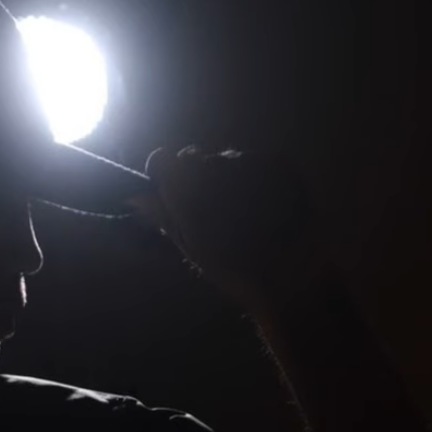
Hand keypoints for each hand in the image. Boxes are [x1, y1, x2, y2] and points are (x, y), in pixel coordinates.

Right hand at [133, 146, 325, 304]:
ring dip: (227, 179)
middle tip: (210, 212)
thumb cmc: (235, 269)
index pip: (162, 160)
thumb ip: (163, 215)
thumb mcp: (191, 248)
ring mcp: (252, 160)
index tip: (170, 196)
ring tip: (242, 214)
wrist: (295, 273)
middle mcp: (217, 163)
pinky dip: (256, 179)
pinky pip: (257, 163)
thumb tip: (136, 198)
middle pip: (195, 159)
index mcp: (188, 186)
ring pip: (226, 160)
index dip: (164, 177)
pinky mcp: (280, 162)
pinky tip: (265, 207)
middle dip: (196, 179)